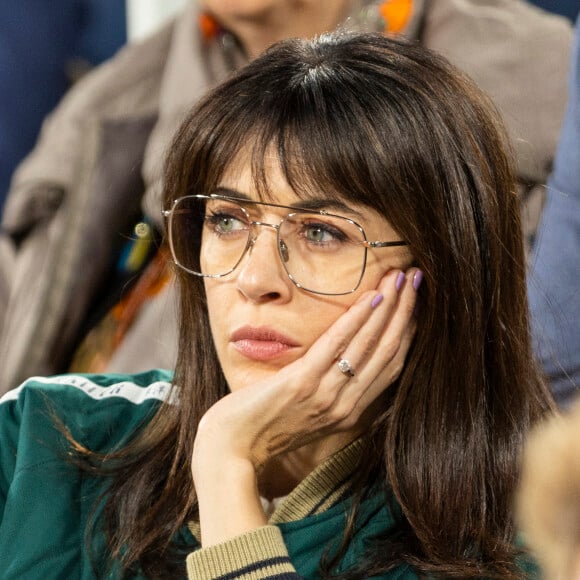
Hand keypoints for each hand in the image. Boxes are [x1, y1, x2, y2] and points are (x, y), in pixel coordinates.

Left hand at [192, 268, 420, 545]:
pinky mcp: (302, 384)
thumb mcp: (306, 410)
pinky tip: (372, 297)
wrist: (231, 448)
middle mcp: (346, 405)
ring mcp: (326, 396)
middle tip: (416, 278)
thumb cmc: (264, 425)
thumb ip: (329, 387)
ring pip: (370, 346)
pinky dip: (358, 320)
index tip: (415, 302)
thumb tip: (340, 356)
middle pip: (388, 352)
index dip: (407, 331)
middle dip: (406, 312)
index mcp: (349, 411)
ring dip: (389, 308)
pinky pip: (337, 346)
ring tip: (401, 277)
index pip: (391, 366)